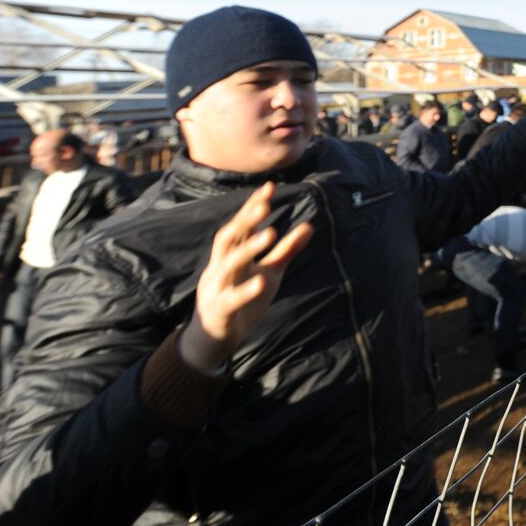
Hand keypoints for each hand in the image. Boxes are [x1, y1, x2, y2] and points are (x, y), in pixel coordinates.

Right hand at [179, 182, 312, 372]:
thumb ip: (286, 250)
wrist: (215, 339)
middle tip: (265, 205)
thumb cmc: (242, 300)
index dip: (252, 206)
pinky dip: (245, 290)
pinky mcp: (220, 310)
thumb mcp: (269, 272)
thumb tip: (310, 226)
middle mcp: (220, 267)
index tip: (269, 187)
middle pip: (228, 238)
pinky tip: (261, 282)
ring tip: (270, 233)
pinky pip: (231, 299)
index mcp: (230, 256)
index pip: (240, 226)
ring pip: (228, 264)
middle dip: (245, 220)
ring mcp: (217, 288)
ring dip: (247, 248)